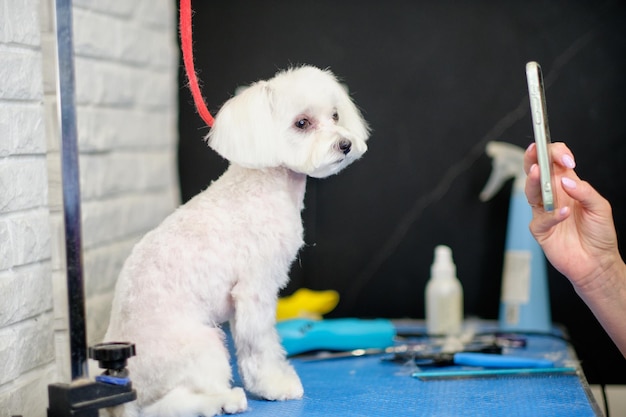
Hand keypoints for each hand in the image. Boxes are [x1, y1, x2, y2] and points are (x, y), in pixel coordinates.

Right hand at [524, 142, 619, 290]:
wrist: (596, 262)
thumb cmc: (599, 234)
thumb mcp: (601, 207)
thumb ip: (585, 191)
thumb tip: (566, 181)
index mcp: (566, 184)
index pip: (555, 161)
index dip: (557, 154)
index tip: (566, 158)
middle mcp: (553, 194)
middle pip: (535, 170)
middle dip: (533, 157)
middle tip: (535, 149)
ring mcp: (544, 210)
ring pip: (530, 190)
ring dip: (533, 180)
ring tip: (539, 173)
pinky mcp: (540, 228)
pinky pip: (540, 218)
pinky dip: (551, 215)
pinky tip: (564, 214)